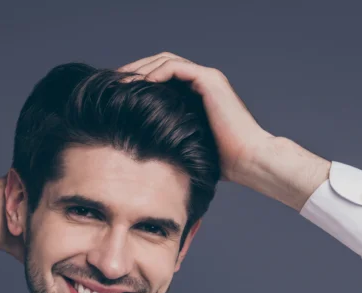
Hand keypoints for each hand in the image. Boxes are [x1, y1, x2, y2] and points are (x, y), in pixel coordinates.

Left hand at [116, 53, 273, 183]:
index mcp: (198, 94)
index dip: (138, 80)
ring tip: (120, 82)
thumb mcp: (187, 147)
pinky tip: (139, 86)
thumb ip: (170, 138)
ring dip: (141, 68)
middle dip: (135, 69)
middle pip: (160, 63)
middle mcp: (203, 81)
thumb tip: (139, 148)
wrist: (249, 161)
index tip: (117, 93)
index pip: (162, 76)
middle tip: (112, 82)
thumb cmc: (222, 162)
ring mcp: (207, 78)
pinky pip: (175, 68)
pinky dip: (155, 73)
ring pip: (166, 60)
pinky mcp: (209, 80)